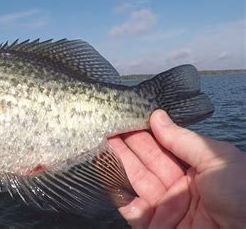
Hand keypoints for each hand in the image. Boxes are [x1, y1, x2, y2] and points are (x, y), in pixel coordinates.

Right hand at [109, 110, 245, 228]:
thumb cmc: (242, 196)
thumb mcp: (219, 160)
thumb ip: (184, 140)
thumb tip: (157, 117)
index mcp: (198, 170)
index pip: (165, 147)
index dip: (146, 132)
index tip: (128, 116)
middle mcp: (178, 187)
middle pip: (146, 162)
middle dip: (127, 143)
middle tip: (108, 124)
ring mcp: (164, 207)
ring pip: (135, 180)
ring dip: (117, 161)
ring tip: (101, 141)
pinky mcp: (152, 226)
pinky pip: (129, 207)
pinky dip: (115, 190)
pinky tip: (105, 170)